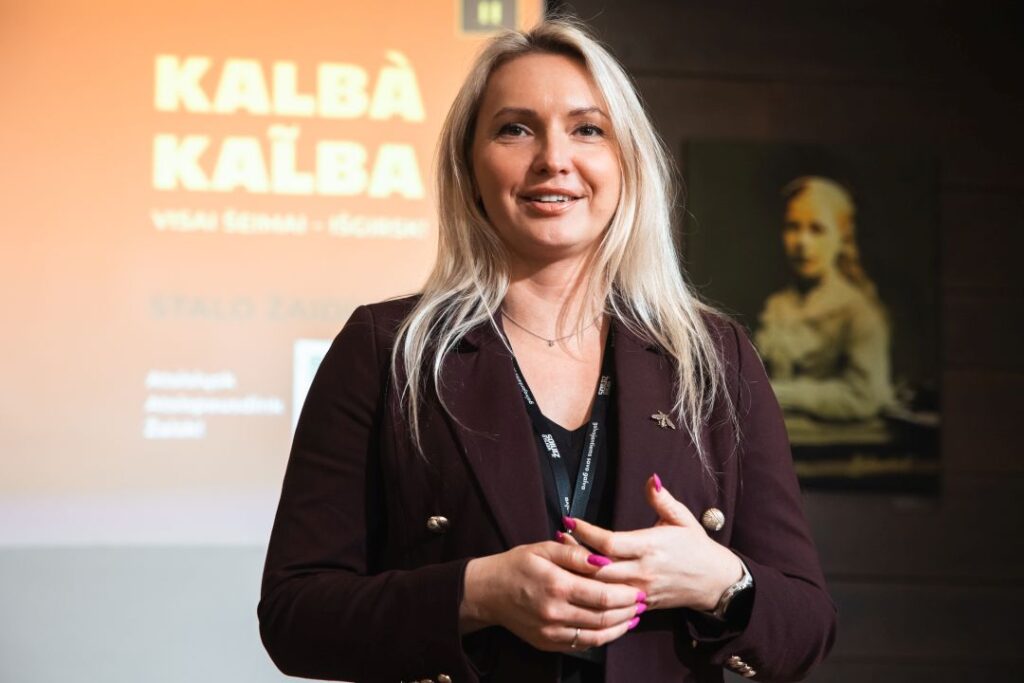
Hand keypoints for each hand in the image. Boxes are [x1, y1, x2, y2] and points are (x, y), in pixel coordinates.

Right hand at [460, 540, 646, 651]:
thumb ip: (575, 554)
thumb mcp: (544, 548)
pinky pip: (581, 645)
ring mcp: (551, 632)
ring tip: (631, 618)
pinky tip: (610, 628)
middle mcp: (555, 612)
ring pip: (595, 636)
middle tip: (641, 603)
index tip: (638, 589)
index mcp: (557, 585)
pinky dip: (600, 638)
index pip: (603, 595)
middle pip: (603, 618)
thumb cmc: (517, 565)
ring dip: (618, 628)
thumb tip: (603, 560)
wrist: (488, 591)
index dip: (625, 595)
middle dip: (627, 612)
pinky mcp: (547, 642)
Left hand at [560, 474, 742, 611]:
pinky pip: (611, 603)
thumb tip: (651, 478)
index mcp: (651, 547)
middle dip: (574, 555)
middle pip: (599, 568)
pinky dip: (592, 594)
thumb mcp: (682, 519)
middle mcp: (643, 571)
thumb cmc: (697, 547)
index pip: (610, 543)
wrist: (716, 582)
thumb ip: (662, 500)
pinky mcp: (641, 604)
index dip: (586, 533)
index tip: (570, 521)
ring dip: (578, 574)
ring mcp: (641, 591)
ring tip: (560, 559)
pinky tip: (578, 583)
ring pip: (601, 588)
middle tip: (556, 539)